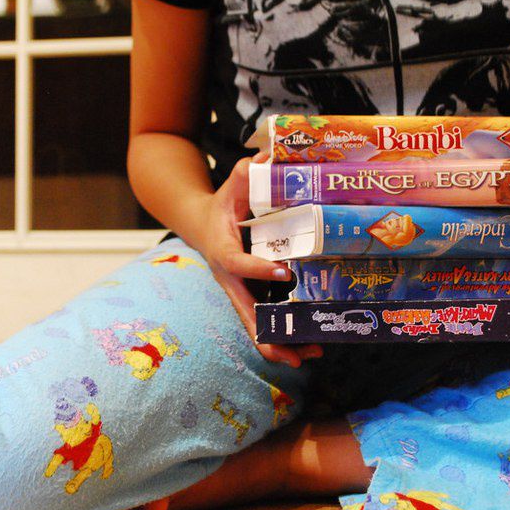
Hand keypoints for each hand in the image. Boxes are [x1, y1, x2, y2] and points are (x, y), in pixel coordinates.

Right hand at [198, 154, 322, 366]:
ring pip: (254, 327)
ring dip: (280, 345)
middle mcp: (228, 279)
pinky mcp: (247, 297)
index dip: (258, 270)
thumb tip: (270, 155)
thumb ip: (249, 172)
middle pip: (245, 315)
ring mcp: (237, 292)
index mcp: (222, 251)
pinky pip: (262, 323)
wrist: (199, 224)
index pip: (237, 264)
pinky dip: (282, 336)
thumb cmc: (221, 203)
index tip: (284, 273)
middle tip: (299, 352)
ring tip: (311, 354)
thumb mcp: (232, 185)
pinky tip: (307, 346)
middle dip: (271, 336)